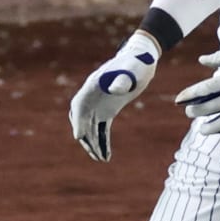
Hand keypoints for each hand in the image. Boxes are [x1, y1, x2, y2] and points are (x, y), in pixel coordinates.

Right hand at [69, 32, 161, 160]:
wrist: (141, 60)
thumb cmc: (137, 62)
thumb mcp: (133, 69)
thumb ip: (124, 79)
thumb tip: (114, 90)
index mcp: (93, 85)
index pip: (80, 105)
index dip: (78, 121)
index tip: (78, 136)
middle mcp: (92, 97)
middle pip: (82, 120)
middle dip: (86, 137)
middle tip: (94, 153)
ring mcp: (98, 105)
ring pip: (91, 128)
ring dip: (94, 144)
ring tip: (101, 159)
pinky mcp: (108, 111)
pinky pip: (101, 129)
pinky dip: (103, 142)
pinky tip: (106, 155)